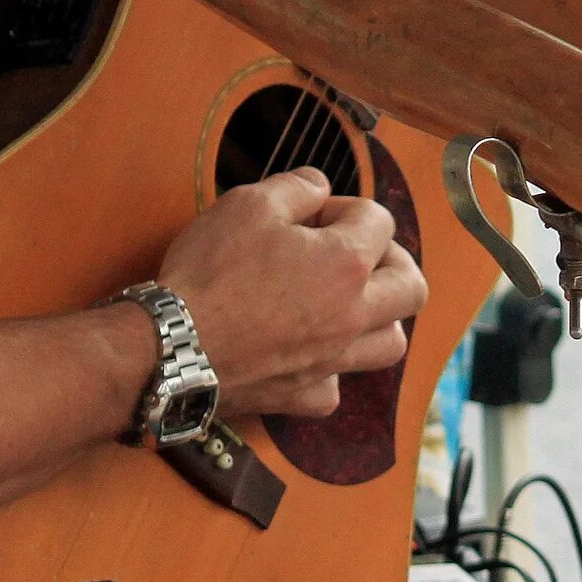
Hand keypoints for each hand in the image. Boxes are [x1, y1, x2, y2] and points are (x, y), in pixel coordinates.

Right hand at [156, 167, 419, 418]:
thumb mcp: (248, 203)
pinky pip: (336, 386)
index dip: (344, 207)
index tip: (310, 214)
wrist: (169, 348)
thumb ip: (297, 187)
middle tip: (352, 252)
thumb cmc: (208, 273)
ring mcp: (332, 360)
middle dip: (390, 260)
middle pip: (412, 287)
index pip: (380, 221)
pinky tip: (306, 351)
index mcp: (347, 264)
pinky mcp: (302, 394)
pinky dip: (330, 369)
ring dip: (378, 316)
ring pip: (390, 342)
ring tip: (345, 301)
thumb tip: (320, 186)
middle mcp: (353, 315)